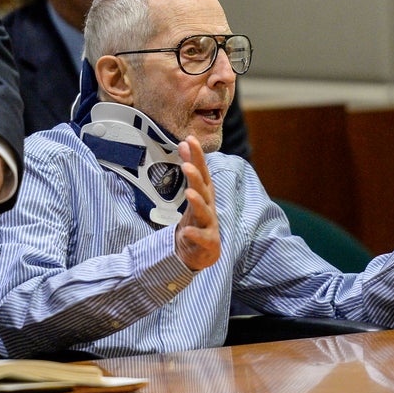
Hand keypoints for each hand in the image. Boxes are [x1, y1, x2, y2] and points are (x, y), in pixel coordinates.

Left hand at [174, 136, 220, 270]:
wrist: (202, 252)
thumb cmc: (197, 219)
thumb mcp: (192, 192)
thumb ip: (190, 168)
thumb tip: (184, 142)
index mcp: (205, 194)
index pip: (202, 172)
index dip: (197, 157)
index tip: (190, 139)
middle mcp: (209, 206)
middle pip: (204, 190)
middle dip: (197, 177)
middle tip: (187, 165)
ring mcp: (209, 225)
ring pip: (204, 212)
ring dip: (198, 201)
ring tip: (189, 192)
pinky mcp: (208, 242)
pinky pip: (201, 238)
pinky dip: (194, 234)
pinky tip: (186, 231)